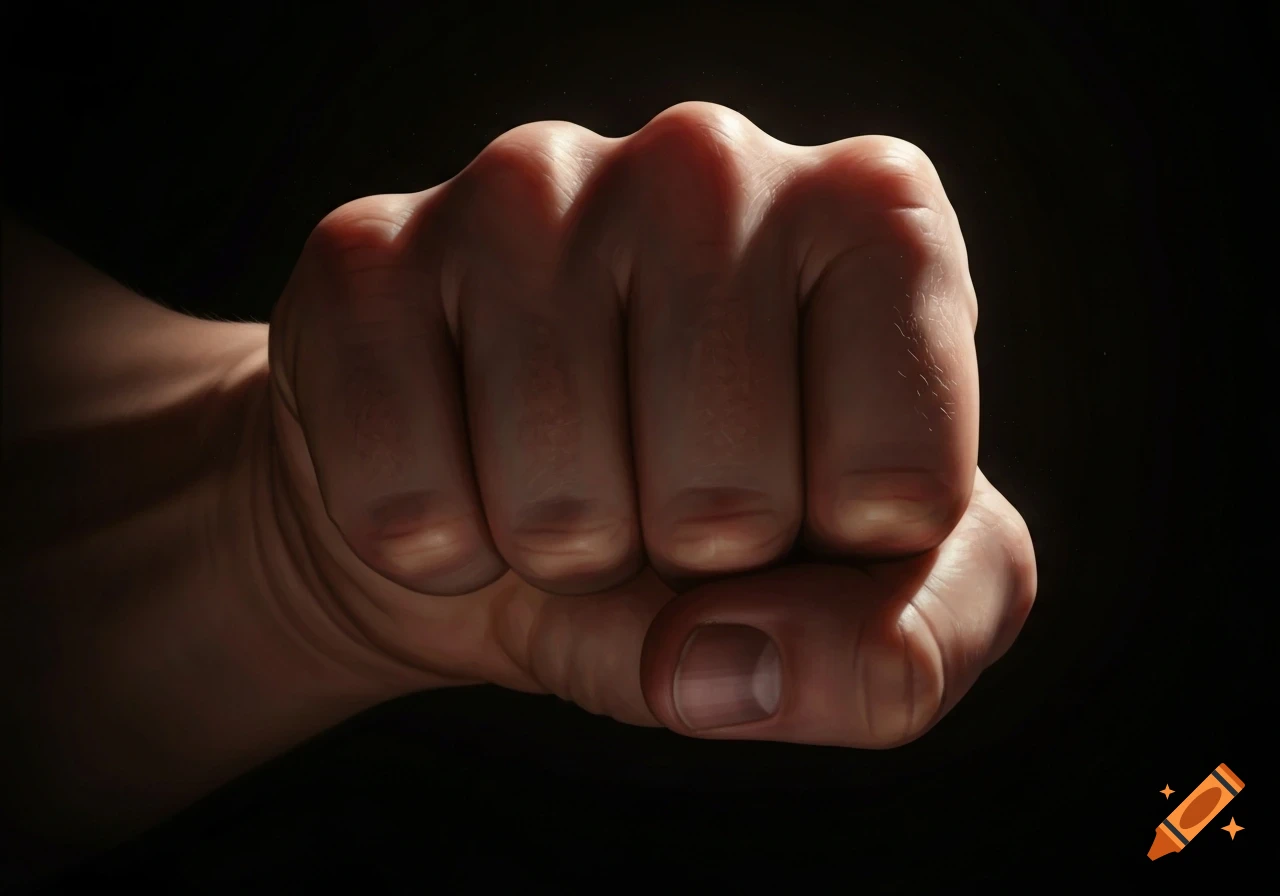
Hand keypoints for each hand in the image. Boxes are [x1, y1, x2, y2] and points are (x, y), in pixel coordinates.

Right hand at [262, 101, 1035, 745]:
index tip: (803, 500)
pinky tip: (458, 467)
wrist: (496, 508)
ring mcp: (526, 188)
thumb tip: (744, 669)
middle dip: (687, 565)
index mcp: (879, 216)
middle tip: (659, 497)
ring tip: (565, 479)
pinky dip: (436, 548)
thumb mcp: (865, 598)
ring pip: (562, 506)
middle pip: (729, 506)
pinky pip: (407, 505)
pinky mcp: (367, 256)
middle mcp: (708, 161)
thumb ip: (898, 651)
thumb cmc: (709, 533)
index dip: (839, 554)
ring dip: (563, 559)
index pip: (904, 487)